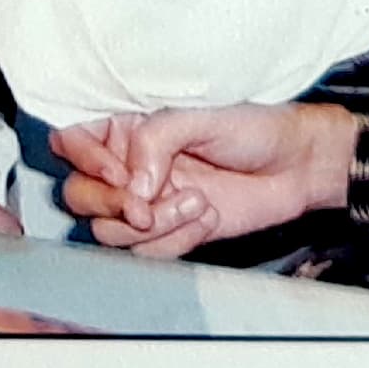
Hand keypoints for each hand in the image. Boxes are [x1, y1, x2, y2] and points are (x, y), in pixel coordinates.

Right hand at [50, 102, 355, 258]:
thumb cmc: (252, 126)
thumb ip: (155, 142)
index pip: (71, 143)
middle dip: (110, 206)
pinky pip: (148, 252)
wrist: (297, 165)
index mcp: (126, 125)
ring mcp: (148, 201)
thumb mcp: (200, 116)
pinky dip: (176, 240)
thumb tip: (132, 186)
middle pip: (80, 194)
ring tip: (194, 203)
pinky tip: (206, 214)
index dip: (85, 162)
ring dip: (151, 226)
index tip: (121, 173)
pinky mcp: (171, 231)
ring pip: (109, 231)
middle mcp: (129, 164)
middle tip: (144, 208)